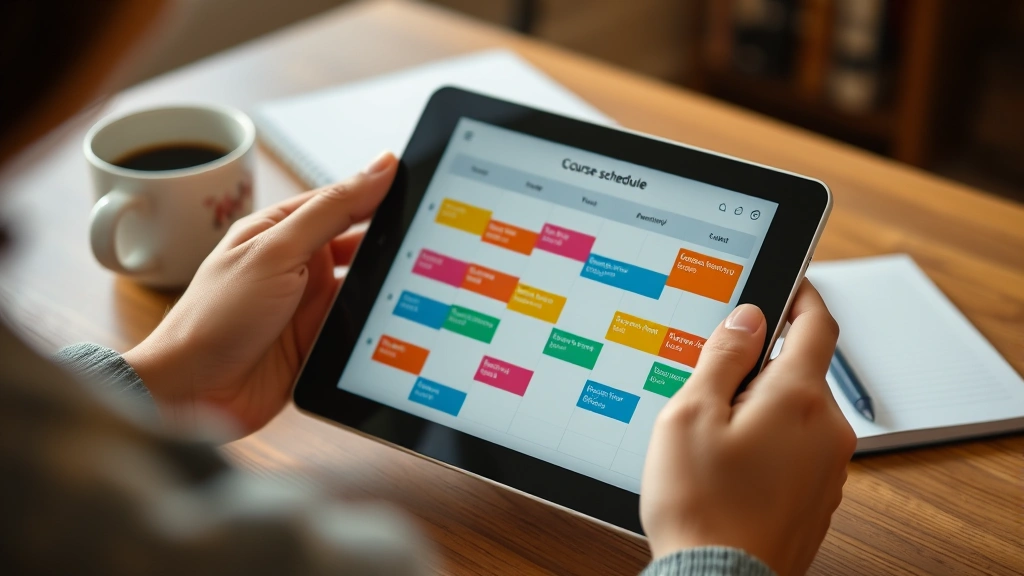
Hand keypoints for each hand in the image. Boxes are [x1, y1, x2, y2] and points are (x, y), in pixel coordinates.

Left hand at [123, 152, 397, 435]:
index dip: (381, 192)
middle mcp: (297, 264)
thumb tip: (379, 168)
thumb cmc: (214, 317)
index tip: (423, 187)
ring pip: (365, 284)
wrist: (194, 393)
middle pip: (360, 242)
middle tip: (430, 239)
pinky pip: (360, 322)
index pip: (343, 200)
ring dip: (385, 284)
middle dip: (391, 241)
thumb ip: (332, 209)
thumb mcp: (277, 251)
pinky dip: (378, 320)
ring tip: (420, 279)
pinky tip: (400, 318)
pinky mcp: (318, 340)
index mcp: (281, 229)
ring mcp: (309, 303)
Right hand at [640, 280, 855, 575]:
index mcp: (798, 398)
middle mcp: (826, 430)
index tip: (788, 281)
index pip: (816, 324)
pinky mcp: (817, 498)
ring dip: (761, 408)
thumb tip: (747, 319)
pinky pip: (796, 450)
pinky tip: (727, 467)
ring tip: (711, 436)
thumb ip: (723, 358)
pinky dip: (768, 443)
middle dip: (761, 366)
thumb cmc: (701, 505)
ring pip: (796, 413)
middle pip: (801, 371)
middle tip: (711, 382)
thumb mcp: (691, 414)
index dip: (802, 295)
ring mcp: (827, 468)